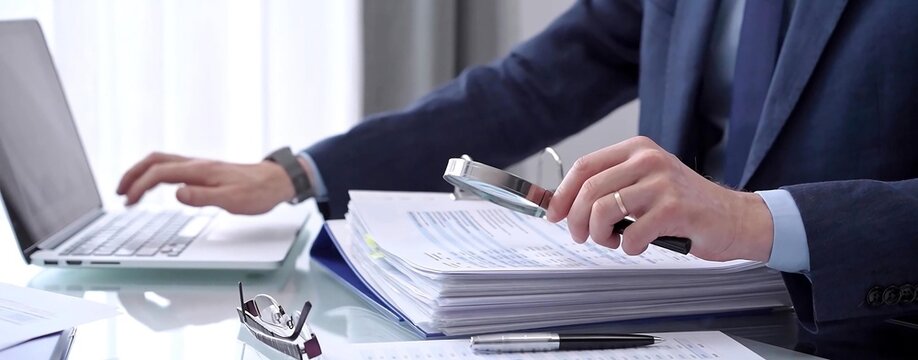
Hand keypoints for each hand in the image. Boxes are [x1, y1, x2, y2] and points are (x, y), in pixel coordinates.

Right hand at [117, 152, 295, 214]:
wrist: (276, 181)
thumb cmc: (258, 192)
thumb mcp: (232, 200)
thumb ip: (203, 197)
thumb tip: (177, 194)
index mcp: (200, 171)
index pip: (160, 173)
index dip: (139, 186)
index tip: (128, 201)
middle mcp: (197, 164)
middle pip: (155, 161)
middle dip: (132, 174)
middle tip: (119, 192)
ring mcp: (200, 166)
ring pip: (162, 162)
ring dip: (142, 174)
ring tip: (130, 192)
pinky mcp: (205, 171)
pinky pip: (173, 167)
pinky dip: (156, 175)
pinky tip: (155, 188)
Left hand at [545, 136, 773, 261]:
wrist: (734, 218)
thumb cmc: (685, 205)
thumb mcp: (646, 183)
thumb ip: (612, 187)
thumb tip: (566, 205)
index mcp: (637, 149)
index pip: (584, 167)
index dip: (562, 194)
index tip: (554, 215)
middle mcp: (648, 160)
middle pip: (589, 190)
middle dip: (577, 220)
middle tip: (582, 236)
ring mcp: (662, 182)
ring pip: (603, 210)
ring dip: (600, 235)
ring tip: (613, 241)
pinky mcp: (675, 208)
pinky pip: (631, 234)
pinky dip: (628, 247)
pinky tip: (638, 245)